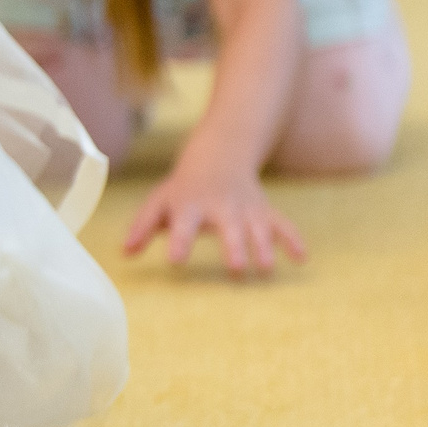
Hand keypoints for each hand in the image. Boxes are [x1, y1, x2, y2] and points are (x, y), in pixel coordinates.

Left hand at [123, 153, 305, 276]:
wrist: (218, 157)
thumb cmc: (182, 190)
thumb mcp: (159, 203)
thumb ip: (142, 227)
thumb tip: (125, 254)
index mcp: (190, 206)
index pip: (183, 224)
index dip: (179, 241)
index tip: (175, 260)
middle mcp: (221, 207)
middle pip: (229, 227)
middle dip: (234, 247)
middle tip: (237, 268)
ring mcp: (246, 209)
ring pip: (259, 227)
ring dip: (265, 246)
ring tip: (266, 269)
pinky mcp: (265, 211)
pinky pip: (283, 224)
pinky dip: (293, 239)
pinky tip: (302, 259)